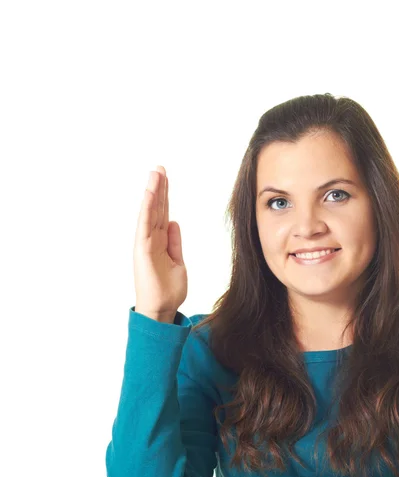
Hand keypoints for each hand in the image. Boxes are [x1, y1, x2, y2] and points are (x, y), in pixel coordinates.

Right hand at [133, 165, 187, 318]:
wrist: (162, 308)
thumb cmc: (168, 289)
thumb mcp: (178, 261)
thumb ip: (175, 242)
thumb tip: (174, 222)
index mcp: (160, 241)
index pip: (163, 214)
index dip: (165, 196)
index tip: (166, 178)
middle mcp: (151, 240)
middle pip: (157, 209)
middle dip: (159, 188)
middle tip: (160, 168)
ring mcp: (146, 243)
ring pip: (150, 213)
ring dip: (152, 192)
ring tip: (155, 173)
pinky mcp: (143, 249)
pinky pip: (145, 224)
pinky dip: (147, 208)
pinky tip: (150, 193)